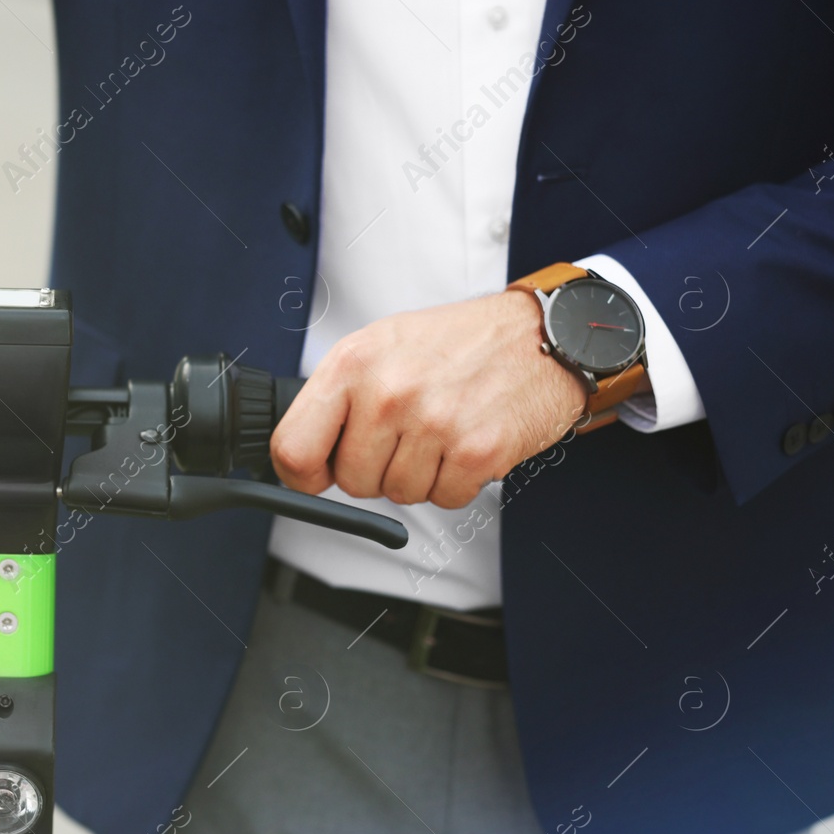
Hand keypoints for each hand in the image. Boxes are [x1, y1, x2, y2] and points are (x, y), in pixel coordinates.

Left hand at [270, 290, 584, 509]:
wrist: (541, 335)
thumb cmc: (458, 342)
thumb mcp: (381, 346)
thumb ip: (339, 398)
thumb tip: (302, 457)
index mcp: (353, 363)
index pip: (292, 448)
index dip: (302, 476)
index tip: (318, 475)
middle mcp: (389, 391)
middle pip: (351, 482)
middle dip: (376, 471)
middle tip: (405, 437)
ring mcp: (433, 421)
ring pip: (398, 494)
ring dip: (420, 475)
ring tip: (440, 432)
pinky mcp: (476, 450)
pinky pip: (444, 499)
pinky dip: (456, 482)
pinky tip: (465, 443)